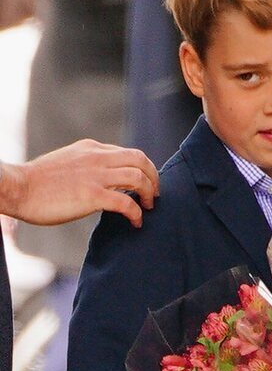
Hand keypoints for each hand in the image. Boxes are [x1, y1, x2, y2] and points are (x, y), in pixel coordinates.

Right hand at [0, 140, 158, 226]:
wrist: (19, 187)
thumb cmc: (39, 182)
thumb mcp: (68, 163)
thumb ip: (87, 166)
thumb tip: (101, 179)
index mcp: (91, 148)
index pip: (128, 153)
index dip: (143, 169)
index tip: (145, 184)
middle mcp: (97, 157)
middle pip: (140, 160)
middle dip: (154, 178)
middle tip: (154, 196)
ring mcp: (95, 175)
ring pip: (138, 178)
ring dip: (149, 194)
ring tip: (148, 208)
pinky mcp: (92, 195)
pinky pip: (126, 203)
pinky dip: (137, 214)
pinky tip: (136, 223)